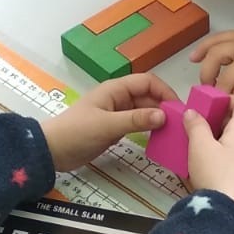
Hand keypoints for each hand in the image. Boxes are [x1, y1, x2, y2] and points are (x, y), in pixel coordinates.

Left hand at [43, 73, 178, 172]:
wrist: (52, 151)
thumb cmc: (77, 133)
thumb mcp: (108, 125)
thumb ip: (136, 120)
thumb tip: (164, 116)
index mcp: (115, 89)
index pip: (148, 82)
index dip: (165, 91)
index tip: (179, 108)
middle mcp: (119, 98)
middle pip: (148, 96)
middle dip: (164, 106)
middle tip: (180, 124)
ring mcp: (117, 113)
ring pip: (144, 111)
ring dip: (158, 118)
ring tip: (173, 132)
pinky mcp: (115, 128)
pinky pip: (137, 124)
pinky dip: (148, 128)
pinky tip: (159, 138)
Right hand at [184, 95, 233, 221]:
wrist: (230, 215)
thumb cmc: (215, 174)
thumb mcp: (199, 146)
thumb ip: (196, 125)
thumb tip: (192, 112)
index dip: (231, 100)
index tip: (215, 104)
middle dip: (226, 122)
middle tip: (205, 126)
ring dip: (230, 142)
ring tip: (208, 148)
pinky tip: (218, 169)